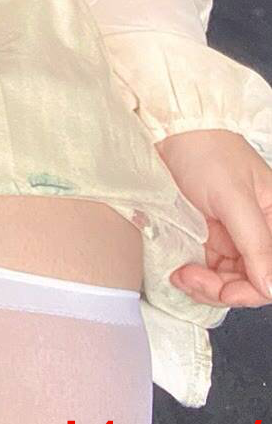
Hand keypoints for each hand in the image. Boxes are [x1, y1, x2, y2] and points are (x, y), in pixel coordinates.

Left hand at [157, 129, 271, 307]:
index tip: (225, 292)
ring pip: (225, 282)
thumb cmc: (205, 151)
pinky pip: (205, 269)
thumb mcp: (233, 197)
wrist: (168, 131)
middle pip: (248, 282)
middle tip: (191, 277)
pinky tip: (178, 269)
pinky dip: (192, 275)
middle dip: (220, 288)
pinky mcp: (205, 237)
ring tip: (181, 274)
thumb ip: (255, 243)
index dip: (251, 290)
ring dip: (202, 285)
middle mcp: (255, 233)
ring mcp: (229, 237)